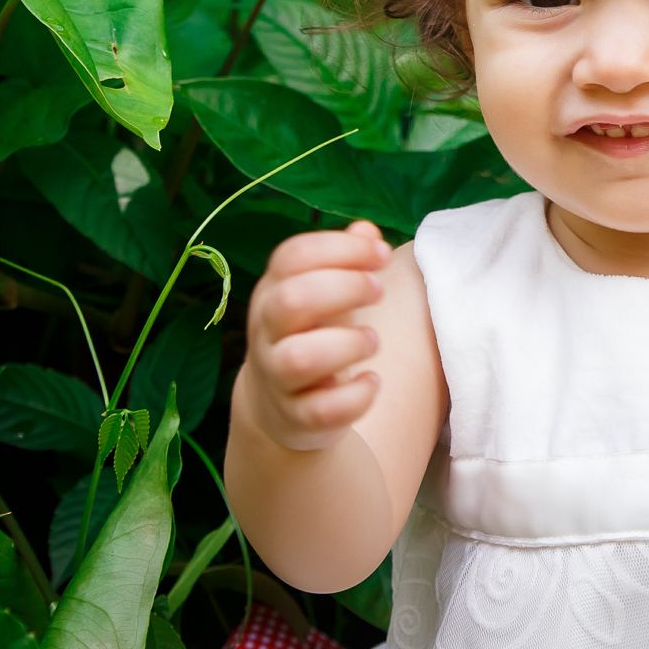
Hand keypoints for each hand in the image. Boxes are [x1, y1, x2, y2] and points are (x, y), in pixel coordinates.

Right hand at [240, 219, 390, 451]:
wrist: (278, 405)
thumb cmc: (312, 332)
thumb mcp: (323, 289)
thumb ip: (346, 258)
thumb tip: (367, 231)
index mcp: (273, 289)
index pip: (292, 256)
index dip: (341, 248)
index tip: (381, 254)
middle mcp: (267, 330)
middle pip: (292, 300)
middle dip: (345, 289)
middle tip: (378, 291)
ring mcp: (277, 376)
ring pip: (299, 358)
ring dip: (347, 345)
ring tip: (371, 340)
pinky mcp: (295, 417)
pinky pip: (319, 411)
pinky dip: (354, 397)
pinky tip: (371, 382)